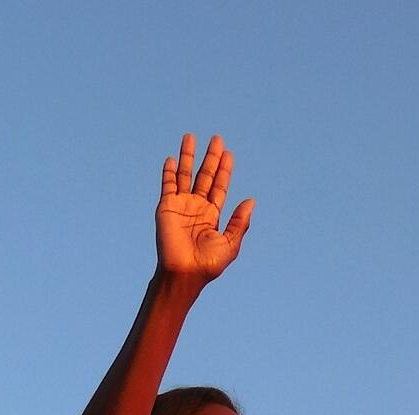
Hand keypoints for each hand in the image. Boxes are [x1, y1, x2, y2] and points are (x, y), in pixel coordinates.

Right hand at [156, 134, 252, 283]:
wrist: (184, 272)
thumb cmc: (208, 264)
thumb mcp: (230, 243)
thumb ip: (240, 222)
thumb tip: (251, 201)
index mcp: (212, 215)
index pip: (219, 187)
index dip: (224, 170)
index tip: (229, 154)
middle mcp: (197, 207)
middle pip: (205, 176)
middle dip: (211, 158)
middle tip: (217, 139)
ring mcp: (181, 206)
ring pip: (186, 175)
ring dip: (188, 156)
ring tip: (190, 137)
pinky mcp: (166, 207)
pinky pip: (168, 185)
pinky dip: (169, 172)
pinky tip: (172, 159)